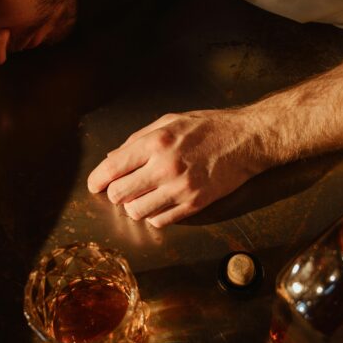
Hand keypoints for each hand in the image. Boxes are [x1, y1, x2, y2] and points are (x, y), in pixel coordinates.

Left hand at [87, 108, 261, 226]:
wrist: (247, 140)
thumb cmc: (209, 127)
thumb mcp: (170, 121)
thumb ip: (138, 139)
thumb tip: (113, 157)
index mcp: (155, 142)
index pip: (112, 168)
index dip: (97, 180)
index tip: (95, 184)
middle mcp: (165, 167)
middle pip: (119, 195)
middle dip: (115, 193)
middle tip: (122, 188)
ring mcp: (180, 189)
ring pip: (136, 212)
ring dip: (134, 206)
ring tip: (142, 196)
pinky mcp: (195, 205)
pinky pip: (160, 221)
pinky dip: (154, 215)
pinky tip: (160, 203)